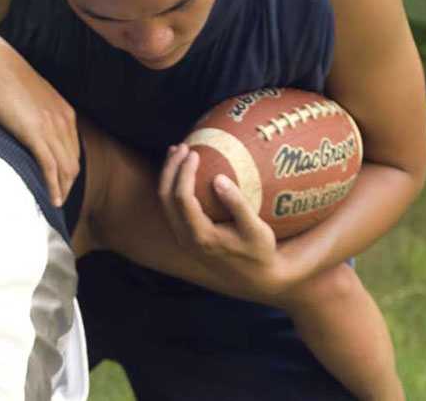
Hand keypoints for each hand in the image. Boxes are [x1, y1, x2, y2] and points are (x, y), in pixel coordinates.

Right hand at [0, 34, 79, 205]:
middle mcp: (64, 120)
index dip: (69, 170)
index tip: (61, 184)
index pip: (74, 150)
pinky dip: (53, 186)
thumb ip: (36, 113)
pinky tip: (52, 199)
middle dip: (69, 185)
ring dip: (63, 190)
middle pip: (73, 162)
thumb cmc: (4, 78)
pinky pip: (51, 167)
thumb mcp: (30, 96)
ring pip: (66, 168)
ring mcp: (51, 127)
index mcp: (65, 112)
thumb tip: (28, 125)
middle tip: (58, 201)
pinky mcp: (35, 133)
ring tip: (55, 205)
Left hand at [157, 144, 289, 299]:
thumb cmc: (260, 252)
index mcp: (201, 236)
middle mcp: (186, 238)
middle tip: (183, 146)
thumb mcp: (256, 229)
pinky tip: (186, 170)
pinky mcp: (186, 236)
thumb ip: (237, 204)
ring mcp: (183, 238)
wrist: (255, 279)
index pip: (182, 199)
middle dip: (170, 169)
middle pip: (165, 198)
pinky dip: (174, 185)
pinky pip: (173, 206)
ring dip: (168, 176)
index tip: (195, 152)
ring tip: (179, 151)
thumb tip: (219, 178)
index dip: (184, 173)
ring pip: (165, 202)